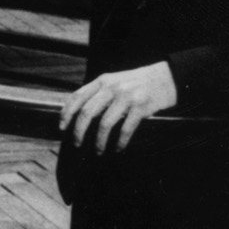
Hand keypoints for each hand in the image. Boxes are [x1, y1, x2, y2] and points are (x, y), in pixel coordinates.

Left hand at [60, 62, 178, 152]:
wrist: (166, 78)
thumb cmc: (137, 83)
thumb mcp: (114, 81)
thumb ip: (99, 92)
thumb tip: (79, 112)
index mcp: (102, 81)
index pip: (77, 97)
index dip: (66, 113)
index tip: (61, 127)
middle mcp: (112, 88)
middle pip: (87, 112)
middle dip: (78, 131)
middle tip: (76, 143)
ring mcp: (126, 97)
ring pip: (105, 123)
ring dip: (99, 141)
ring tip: (98, 151)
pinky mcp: (141, 107)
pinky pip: (126, 129)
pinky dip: (120, 142)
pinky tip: (118, 148)